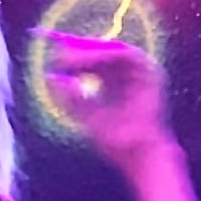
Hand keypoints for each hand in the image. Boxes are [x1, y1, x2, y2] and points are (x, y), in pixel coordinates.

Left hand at [34, 28, 173, 167]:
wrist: (138, 156)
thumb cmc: (114, 142)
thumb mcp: (85, 116)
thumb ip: (69, 99)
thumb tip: (50, 77)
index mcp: (113, 83)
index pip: (91, 62)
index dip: (73, 52)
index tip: (52, 45)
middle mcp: (127, 75)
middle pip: (101, 52)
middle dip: (78, 48)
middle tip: (56, 48)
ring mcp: (139, 73)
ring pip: (112, 50)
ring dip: (89, 52)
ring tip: (68, 59)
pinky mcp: (151, 72)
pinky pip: (126, 55)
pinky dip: (106, 54)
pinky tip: (89, 59)